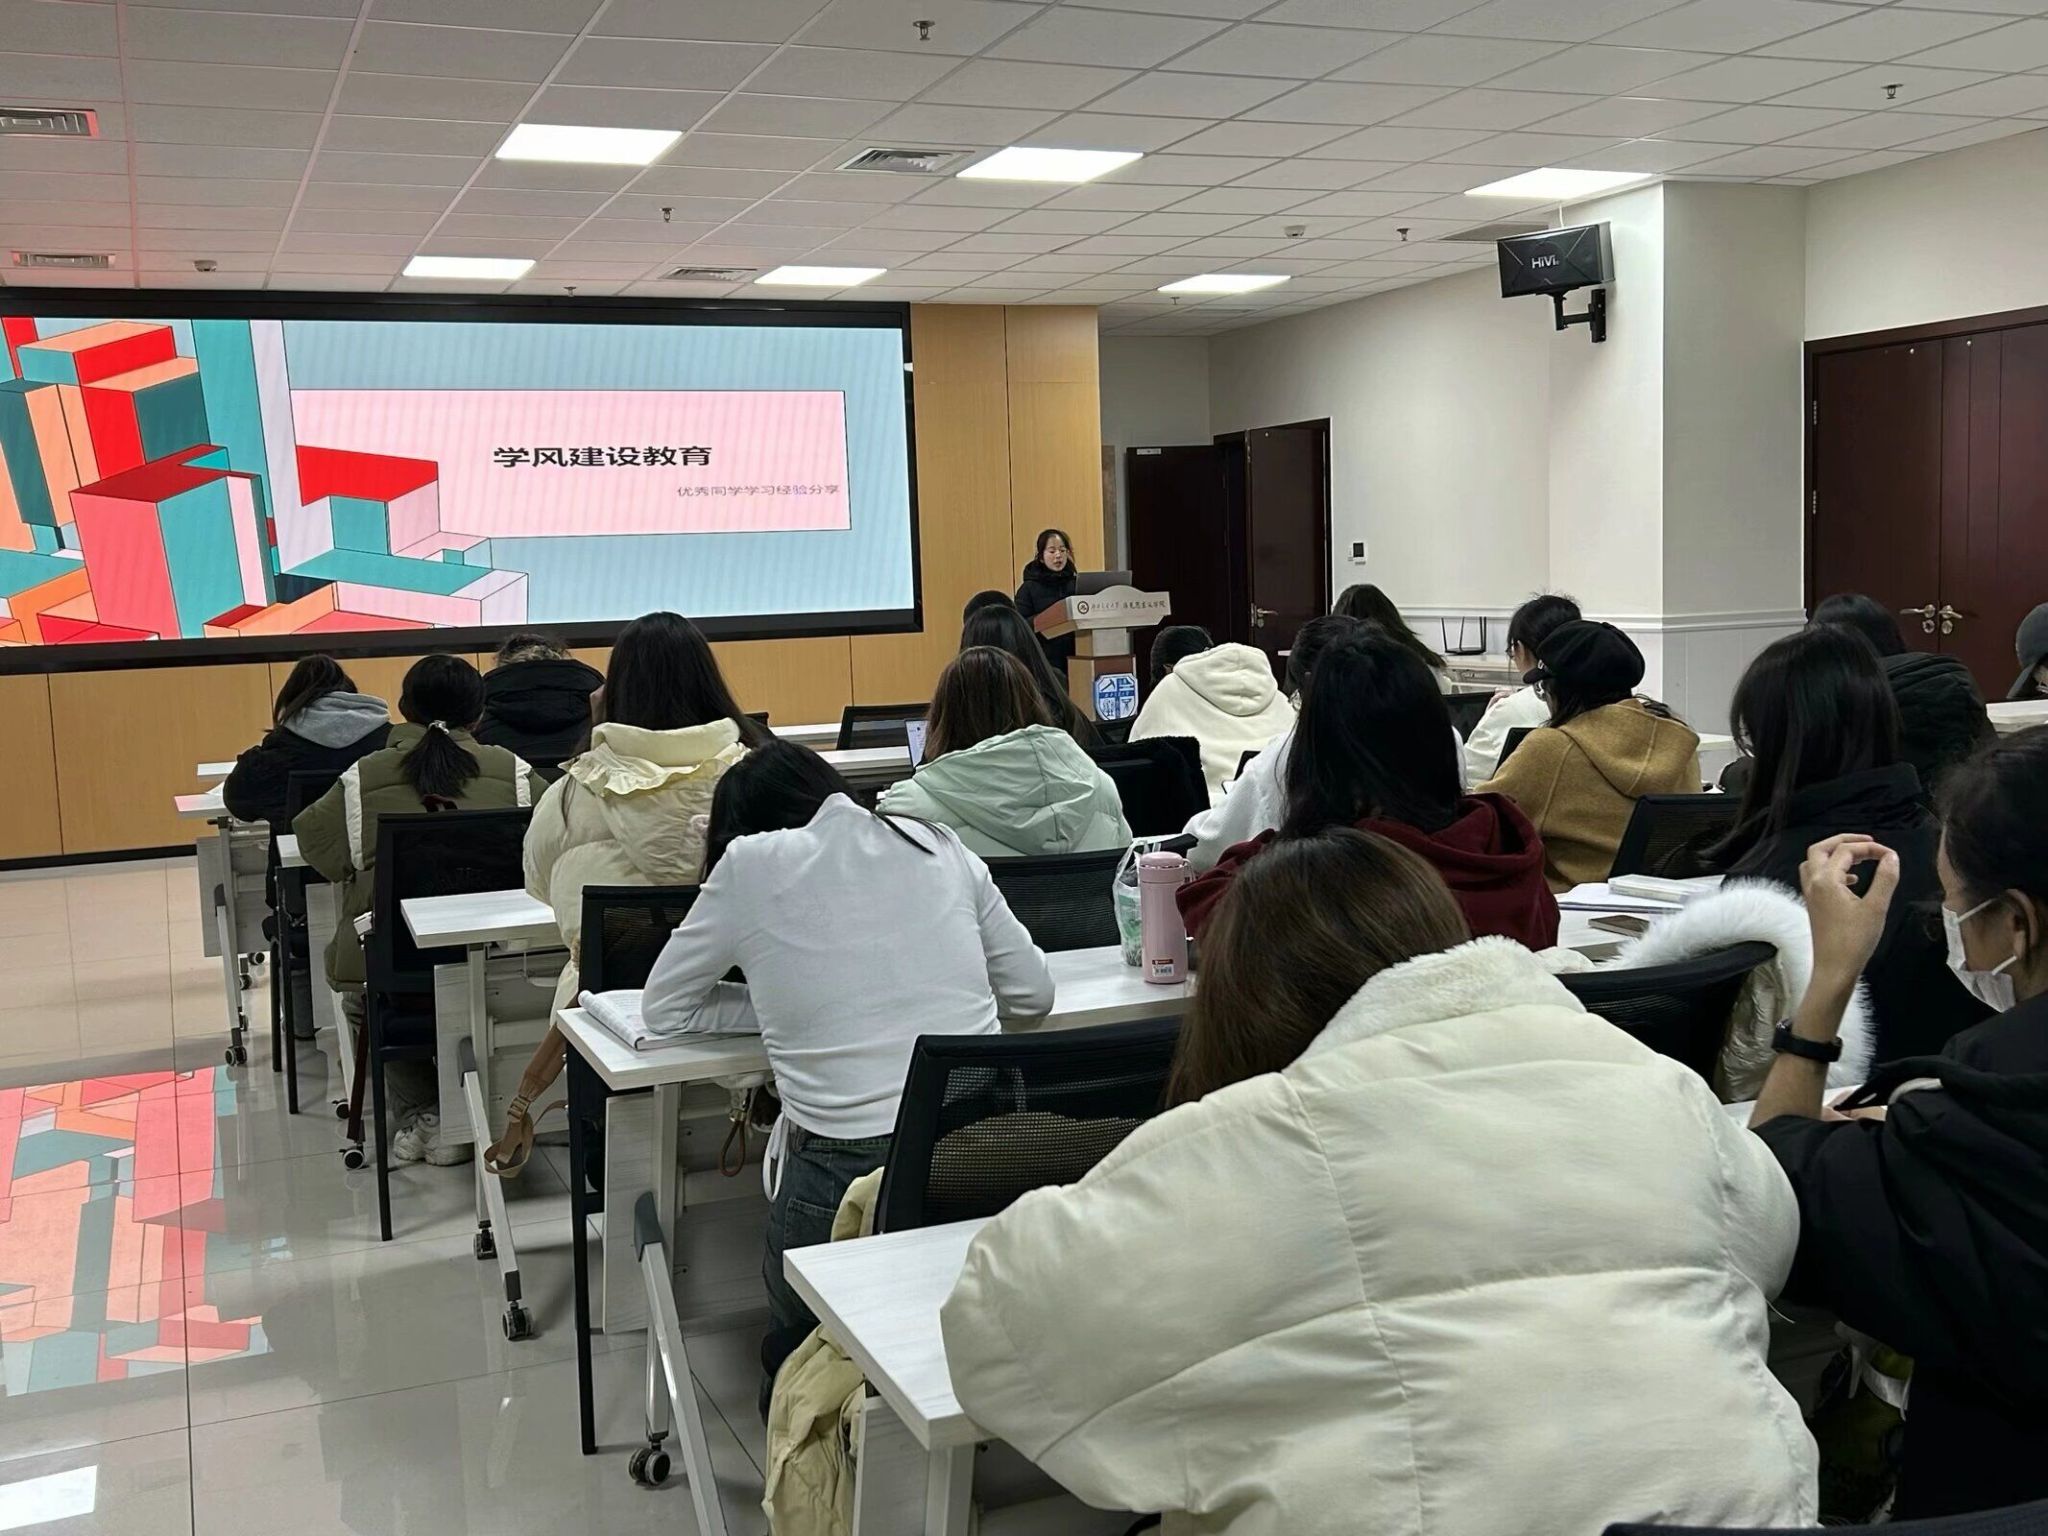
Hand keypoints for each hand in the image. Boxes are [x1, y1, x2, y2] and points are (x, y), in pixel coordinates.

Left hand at [1799, 833, 1898, 984]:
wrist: (1834, 968)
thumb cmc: (1855, 940)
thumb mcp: (1876, 907)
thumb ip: (1885, 878)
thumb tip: (1891, 856)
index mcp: (1825, 880)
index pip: (1846, 850)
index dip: (1869, 848)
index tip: (1890, 855)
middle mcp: (1813, 883)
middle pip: (1820, 848)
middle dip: (1844, 841)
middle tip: (1868, 843)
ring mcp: (1810, 894)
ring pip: (1815, 861)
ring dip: (1835, 854)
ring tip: (1860, 858)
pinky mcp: (1813, 904)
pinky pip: (1817, 876)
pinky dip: (1833, 870)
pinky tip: (1852, 880)